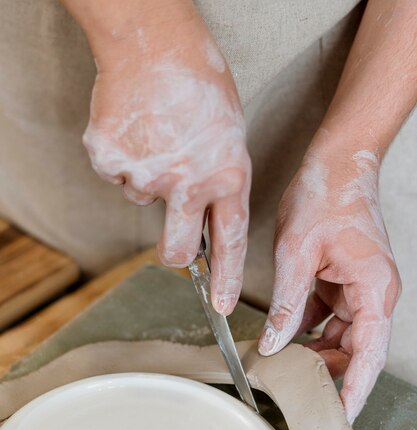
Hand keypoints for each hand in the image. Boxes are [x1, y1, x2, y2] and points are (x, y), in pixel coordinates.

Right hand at [82, 4, 250, 314]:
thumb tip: (203, 212)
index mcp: (227, 176)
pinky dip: (123, 158)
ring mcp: (148, 174)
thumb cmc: (199, 80)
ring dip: (148, 178)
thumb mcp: (229, 134)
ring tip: (157, 137)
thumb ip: (219, 179)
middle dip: (173, 249)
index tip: (223, 305)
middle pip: (175, 249)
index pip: (229, 242)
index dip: (226, 279)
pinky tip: (135, 129)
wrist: (154, 41)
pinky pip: (117, 175)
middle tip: (171, 230)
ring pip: (143, 200)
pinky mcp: (111, 161)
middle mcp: (189, 183)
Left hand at [258, 136, 400, 422]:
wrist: (335, 163)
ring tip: (285, 364)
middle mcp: (373, 293)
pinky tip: (287, 337)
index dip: (356, 389)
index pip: (370, 352)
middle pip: (357, 349)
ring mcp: (360, 288)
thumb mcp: (297, 253)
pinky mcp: (344, 282)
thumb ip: (287, 303)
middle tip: (298, 392)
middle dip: (330, 371)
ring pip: (342, 336)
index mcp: (374, 288)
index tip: (340, 417)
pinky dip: (310, 329)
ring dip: (316, 350)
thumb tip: (274, 343)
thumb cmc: (326, 196)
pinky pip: (330, 317)